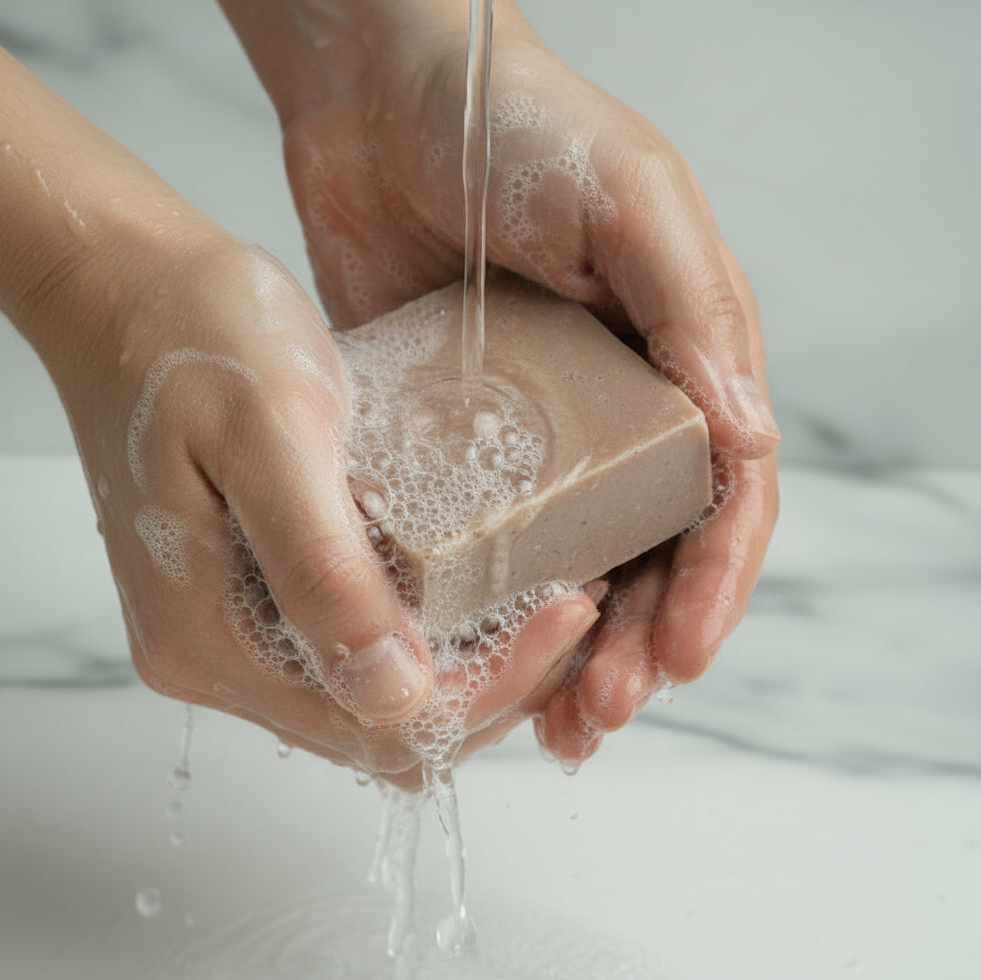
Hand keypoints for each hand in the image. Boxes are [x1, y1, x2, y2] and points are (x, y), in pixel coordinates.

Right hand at [50, 226, 598, 781]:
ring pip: (377, 700)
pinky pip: (357, 650)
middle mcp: (217, 657)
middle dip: (494, 683)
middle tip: (569, 600)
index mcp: (210, 635)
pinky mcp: (251, 599)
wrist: (127, 291)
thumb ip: (322, 568)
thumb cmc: (189, 335)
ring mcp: (232, 633)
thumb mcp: (271, 433)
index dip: (494, 683)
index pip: (382, 723)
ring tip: (538, 590)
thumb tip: (394, 692)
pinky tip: (476, 580)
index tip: (569, 607)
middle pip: (385, 731)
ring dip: (469, 665)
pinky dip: (430, 635)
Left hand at [223, 0, 780, 764]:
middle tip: (596, 717)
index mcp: (680, 368)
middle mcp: (614, 416)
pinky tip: (469, 658)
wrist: (380, 101)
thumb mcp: (633, 199)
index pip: (720, 504)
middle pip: (646, 560)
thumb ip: (694, 312)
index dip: (709, 588)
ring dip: (565, 656)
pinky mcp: (450, 443)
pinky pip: (476, 542)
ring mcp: (532, 439)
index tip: (675, 657)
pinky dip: (483, 610)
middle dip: (633, 650)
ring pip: (567, 572)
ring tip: (548, 728)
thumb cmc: (519, 127)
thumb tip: (747, 438)